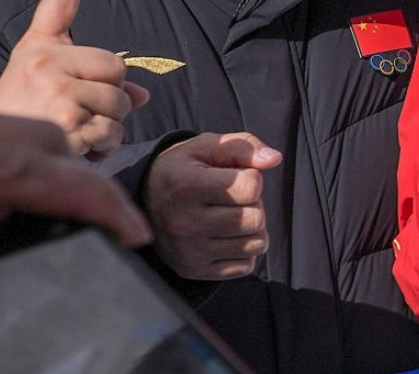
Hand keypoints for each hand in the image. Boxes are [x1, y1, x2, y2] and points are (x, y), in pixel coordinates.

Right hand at [0, 0, 148, 156]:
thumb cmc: (28, 125)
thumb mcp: (56, 95)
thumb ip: (96, 84)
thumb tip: (143, 95)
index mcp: (38, 47)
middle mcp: (41, 60)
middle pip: (117, 69)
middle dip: (111, 100)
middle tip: (76, 116)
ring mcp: (52, 87)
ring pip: (121, 103)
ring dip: (108, 129)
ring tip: (73, 135)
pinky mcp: (64, 119)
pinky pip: (112, 131)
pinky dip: (103, 149)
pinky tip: (74, 153)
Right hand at [145, 132, 281, 279]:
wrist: (144, 202)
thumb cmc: (182, 170)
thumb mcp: (206, 147)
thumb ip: (243, 147)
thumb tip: (274, 159)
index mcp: (187, 187)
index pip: (250, 188)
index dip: (252, 178)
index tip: (236, 176)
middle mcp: (185, 223)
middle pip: (256, 219)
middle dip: (254, 204)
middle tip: (233, 199)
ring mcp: (190, 251)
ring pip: (256, 244)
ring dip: (252, 228)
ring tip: (230, 215)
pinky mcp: (195, 271)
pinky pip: (247, 266)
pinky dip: (244, 250)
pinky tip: (225, 236)